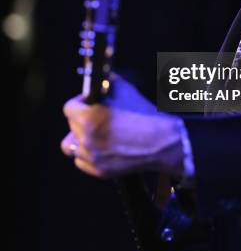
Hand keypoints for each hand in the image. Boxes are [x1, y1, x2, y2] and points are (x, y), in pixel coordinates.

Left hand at [61, 77, 183, 178]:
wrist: (161, 141)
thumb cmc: (143, 113)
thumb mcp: (124, 89)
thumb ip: (106, 82)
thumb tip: (98, 80)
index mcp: (88, 118)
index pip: (69, 108)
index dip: (80, 101)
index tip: (89, 101)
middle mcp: (85, 139)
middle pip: (71, 125)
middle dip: (82, 118)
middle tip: (97, 116)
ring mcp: (91, 157)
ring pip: (71, 146)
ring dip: (79, 138)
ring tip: (93, 133)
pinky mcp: (98, 171)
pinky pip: (81, 161)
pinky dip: (88, 154)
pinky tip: (100, 147)